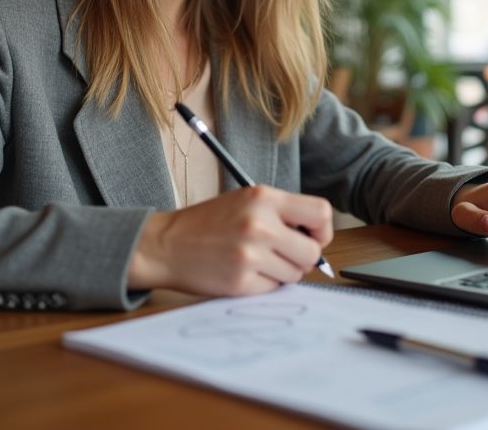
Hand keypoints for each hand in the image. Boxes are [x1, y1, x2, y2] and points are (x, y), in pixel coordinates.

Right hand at [128, 185, 333, 295]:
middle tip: (282, 255)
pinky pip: (273, 289)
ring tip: (256, 261)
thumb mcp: (245, 201)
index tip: (311, 237)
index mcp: (263, 198)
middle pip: (312, 252)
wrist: (166, 244)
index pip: (321, 212)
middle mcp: (260, 224)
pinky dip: (263, 284)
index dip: (321, 230)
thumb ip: (281, 213)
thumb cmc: (207, 223)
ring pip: (295, 274)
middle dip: (302, 258)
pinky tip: (243, 272)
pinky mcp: (241, 281)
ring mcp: (250, 254)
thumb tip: (317, 239)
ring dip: (281, 272)